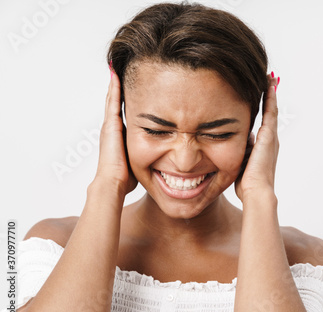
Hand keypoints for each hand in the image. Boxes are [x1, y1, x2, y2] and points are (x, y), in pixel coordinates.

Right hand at [93, 64, 137, 194]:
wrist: (114, 183)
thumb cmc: (126, 179)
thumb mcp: (140, 163)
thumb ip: (149, 157)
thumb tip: (163, 162)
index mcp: (121, 136)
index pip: (126, 114)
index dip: (131, 103)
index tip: (137, 91)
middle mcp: (113, 128)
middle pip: (117, 103)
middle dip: (121, 89)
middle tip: (125, 73)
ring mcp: (110, 125)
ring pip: (113, 99)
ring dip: (116, 84)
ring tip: (119, 69)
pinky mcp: (110, 124)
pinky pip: (112, 101)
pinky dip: (113, 88)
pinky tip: (116, 75)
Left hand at [235, 73, 279, 200]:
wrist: (256, 192)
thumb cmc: (247, 184)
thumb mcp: (240, 164)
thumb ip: (239, 152)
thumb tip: (231, 144)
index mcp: (263, 147)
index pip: (263, 122)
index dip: (262, 108)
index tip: (260, 96)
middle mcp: (270, 139)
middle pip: (270, 112)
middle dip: (269, 97)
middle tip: (269, 81)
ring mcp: (271, 136)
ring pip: (271, 108)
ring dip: (270, 93)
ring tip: (270, 78)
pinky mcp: (269, 135)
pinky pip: (270, 111)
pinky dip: (270, 97)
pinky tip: (269, 84)